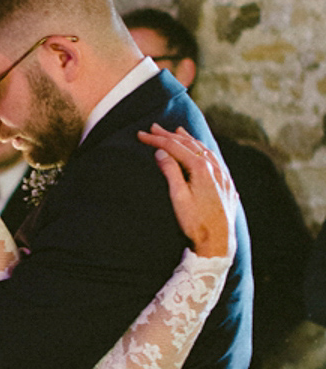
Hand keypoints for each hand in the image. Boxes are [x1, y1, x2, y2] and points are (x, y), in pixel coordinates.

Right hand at [138, 124, 237, 258]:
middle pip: (189, 144)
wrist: (219, 241)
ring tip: (178, 131)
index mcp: (201, 168)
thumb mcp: (178, 197)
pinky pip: (213, 158)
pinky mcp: (226, 183)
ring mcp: (222, 175)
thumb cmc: (196, 222)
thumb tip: (161, 153)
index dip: (157, 140)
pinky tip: (201, 150)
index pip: (175, 147)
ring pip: (204, 149)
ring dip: (188, 139)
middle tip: (154, 128)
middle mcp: (214, 167)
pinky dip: (202, 149)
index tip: (142, 135)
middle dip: (170, 135)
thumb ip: (170, 172)